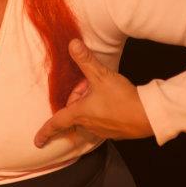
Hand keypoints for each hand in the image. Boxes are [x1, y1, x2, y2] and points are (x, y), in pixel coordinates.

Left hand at [34, 39, 153, 148]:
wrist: (148, 115)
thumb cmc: (122, 98)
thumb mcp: (101, 76)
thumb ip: (85, 60)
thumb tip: (72, 44)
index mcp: (81, 114)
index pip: (57, 123)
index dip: (45, 132)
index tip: (37, 142)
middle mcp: (89, 125)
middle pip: (74, 114)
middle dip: (77, 99)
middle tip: (89, 84)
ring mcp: (103, 130)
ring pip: (88, 117)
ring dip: (90, 105)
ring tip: (102, 91)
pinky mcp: (115, 131)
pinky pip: (101, 121)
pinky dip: (101, 111)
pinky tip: (113, 101)